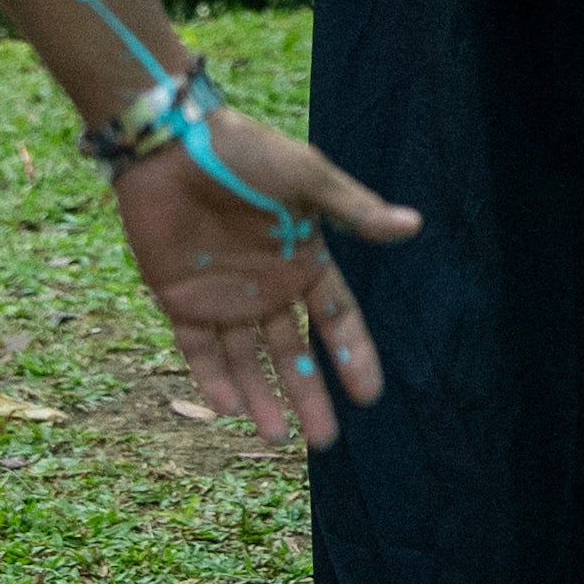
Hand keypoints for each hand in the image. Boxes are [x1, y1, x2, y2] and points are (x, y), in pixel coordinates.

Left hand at [110, 104, 419, 448]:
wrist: (170, 142)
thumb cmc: (245, 151)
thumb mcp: (307, 178)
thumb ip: (352, 210)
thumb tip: (412, 226)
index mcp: (301, 258)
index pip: (335, 318)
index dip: (352, 355)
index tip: (369, 395)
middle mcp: (265, 286)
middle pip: (293, 351)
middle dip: (309, 394)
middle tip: (325, 441)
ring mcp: (222, 296)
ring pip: (247, 360)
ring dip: (262, 398)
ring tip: (278, 438)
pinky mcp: (179, 299)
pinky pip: (198, 349)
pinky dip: (212, 379)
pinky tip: (231, 408)